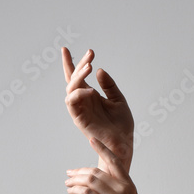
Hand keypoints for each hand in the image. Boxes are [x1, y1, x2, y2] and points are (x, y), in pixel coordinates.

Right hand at [62, 47, 133, 166]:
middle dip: (78, 64)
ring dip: (78, 76)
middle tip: (91, 55)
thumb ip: (109, 86)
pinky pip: (71, 103)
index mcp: (90, 95)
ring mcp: (80, 109)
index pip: (78, 76)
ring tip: (90, 67)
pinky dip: (78, 94)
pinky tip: (90, 90)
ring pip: (70, 88)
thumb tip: (100, 70)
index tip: (74, 49)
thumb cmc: (122, 126)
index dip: (72, 62)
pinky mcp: (79, 119)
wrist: (124, 144)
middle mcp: (83, 101)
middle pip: (73, 78)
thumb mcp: (119, 100)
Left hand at [65, 137, 148, 193]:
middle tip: (69, 173)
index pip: (114, 161)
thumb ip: (118, 193)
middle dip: (80, 171)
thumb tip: (102, 187)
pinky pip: (86, 193)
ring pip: (89, 181)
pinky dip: (76, 190)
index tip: (92, 140)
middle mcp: (122, 189)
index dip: (102, 149)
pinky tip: (70, 191)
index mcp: (129, 186)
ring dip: (75, 180)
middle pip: (96, 172)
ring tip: (67, 184)